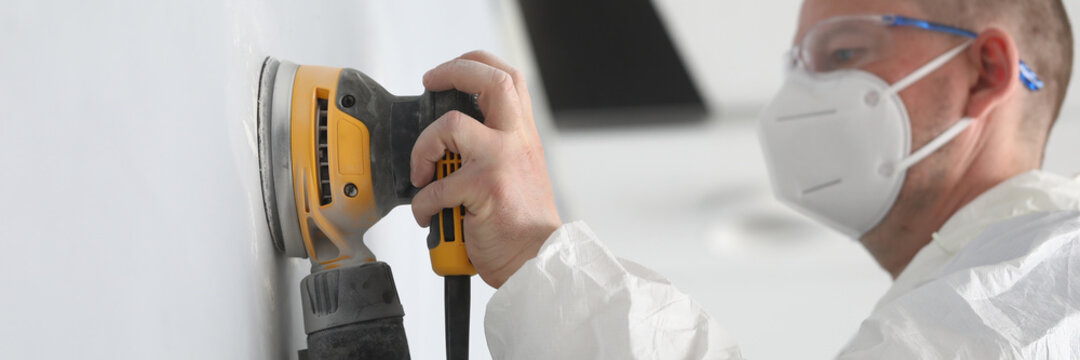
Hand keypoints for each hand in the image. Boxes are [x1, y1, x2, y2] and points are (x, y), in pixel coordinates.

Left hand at [410, 51, 561, 288]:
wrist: (537, 259)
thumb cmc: (523, 223)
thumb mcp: (518, 172)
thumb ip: (495, 149)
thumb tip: (449, 142)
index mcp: (522, 136)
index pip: (507, 80)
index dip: (475, 64)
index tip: (448, 73)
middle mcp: (516, 141)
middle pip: (490, 82)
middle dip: (452, 73)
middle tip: (430, 84)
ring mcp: (501, 162)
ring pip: (451, 125)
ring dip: (423, 148)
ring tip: (423, 173)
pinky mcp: (484, 189)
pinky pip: (435, 187)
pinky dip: (423, 205)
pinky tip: (428, 216)